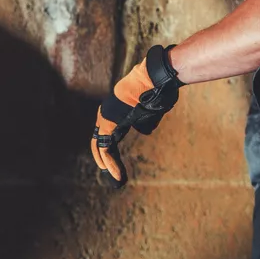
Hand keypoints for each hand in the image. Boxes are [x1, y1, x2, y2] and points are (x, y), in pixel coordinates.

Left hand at [91, 44, 182, 187]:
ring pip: (102, 147)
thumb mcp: (152, 110)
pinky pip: (106, 148)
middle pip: (102, 144)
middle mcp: (108, 115)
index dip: (112, 155)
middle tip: (115, 179)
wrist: (155, 78)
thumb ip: (145, 121)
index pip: (110, 137)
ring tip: (117, 180)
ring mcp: (106, 118)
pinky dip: (111, 163)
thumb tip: (142, 130)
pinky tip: (118, 176)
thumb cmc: (157, 90)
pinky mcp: (108, 122)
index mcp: (118, 112)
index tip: (119, 170)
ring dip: (109, 166)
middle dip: (107, 163)